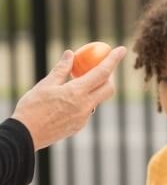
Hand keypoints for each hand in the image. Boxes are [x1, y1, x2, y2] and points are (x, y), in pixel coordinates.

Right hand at [12, 45, 126, 149]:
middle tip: (98, 70)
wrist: (26, 135)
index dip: (113, 59)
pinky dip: (83, 101)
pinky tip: (67, 102)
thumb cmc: (32, 107)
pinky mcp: (79, 126)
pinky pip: (87, 110)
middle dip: (108, 77)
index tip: (122, 49)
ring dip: (94, 90)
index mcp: (77, 92)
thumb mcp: (46, 84)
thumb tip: (70, 53)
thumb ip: (62, 69)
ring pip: (98, 100)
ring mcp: (84, 118)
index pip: (102, 72)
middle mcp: (85, 105)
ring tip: (76, 84)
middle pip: (108, 88)